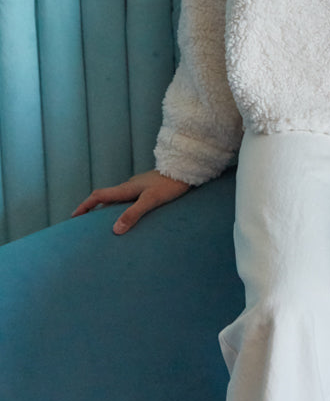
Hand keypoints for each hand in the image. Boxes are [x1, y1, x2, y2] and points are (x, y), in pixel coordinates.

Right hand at [72, 169, 190, 234]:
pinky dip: (121, 209)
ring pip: (117, 200)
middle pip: (106, 199)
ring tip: (104, 226)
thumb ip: (134, 214)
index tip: (73, 217)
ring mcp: (138, 187)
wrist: (186, 170)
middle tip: (84, 225)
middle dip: (93, 210)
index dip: (84, 206)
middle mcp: (129, 187)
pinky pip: (128, 200)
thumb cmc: (170, 185)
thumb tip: (115, 230)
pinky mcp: (147, 189)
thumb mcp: (151, 200)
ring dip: (108, 211)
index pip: (99, 196)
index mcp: (126, 189)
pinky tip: (129, 218)